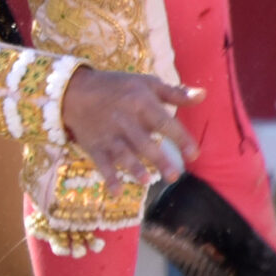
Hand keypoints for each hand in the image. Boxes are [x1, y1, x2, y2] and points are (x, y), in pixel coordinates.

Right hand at [59, 68, 199, 190]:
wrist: (73, 91)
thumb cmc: (117, 87)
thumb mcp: (146, 83)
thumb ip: (174, 93)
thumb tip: (203, 96)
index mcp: (140, 103)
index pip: (164, 123)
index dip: (180, 138)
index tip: (194, 155)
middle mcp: (124, 119)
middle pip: (144, 142)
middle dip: (158, 159)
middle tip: (174, 176)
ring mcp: (108, 134)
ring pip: (122, 153)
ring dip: (133, 167)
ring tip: (146, 181)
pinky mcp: (94, 145)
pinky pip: (101, 162)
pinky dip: (108, 177)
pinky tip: (117, 192)